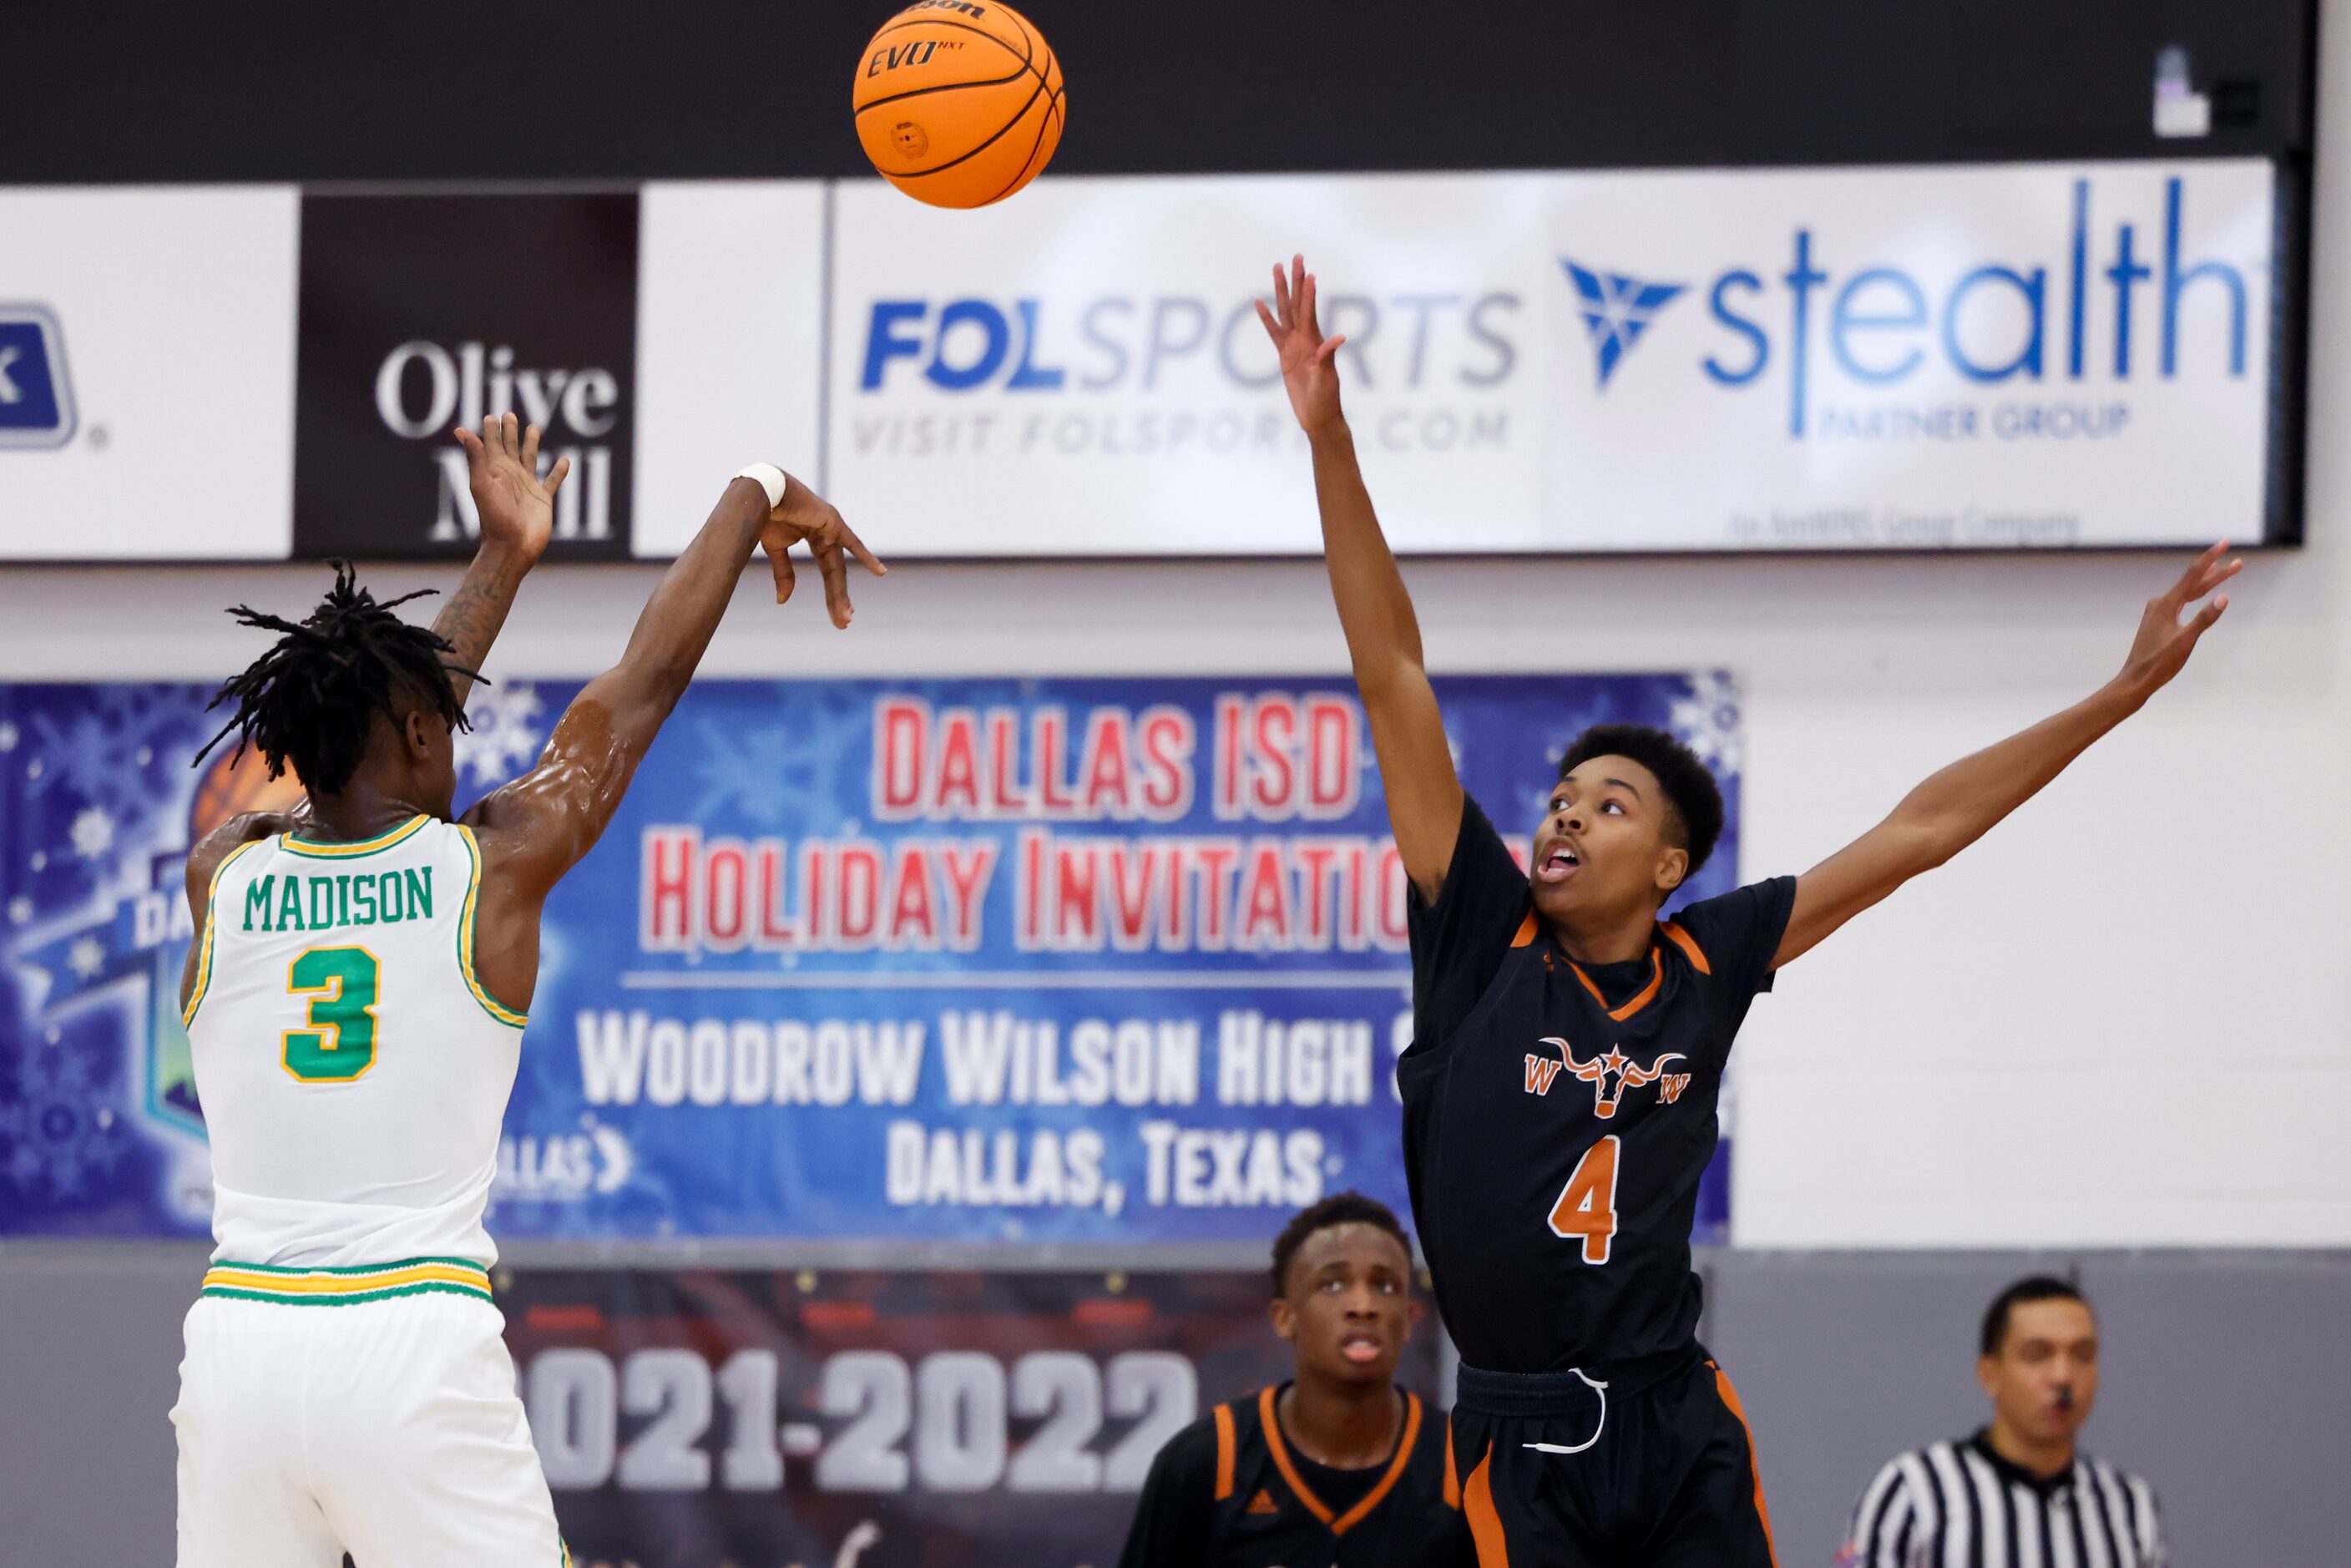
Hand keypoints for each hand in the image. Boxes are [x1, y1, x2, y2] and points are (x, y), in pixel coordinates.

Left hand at [454, 412, 569, 565]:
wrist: (512, 547)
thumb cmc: (494, 519)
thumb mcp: (481, 485)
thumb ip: (476, 457)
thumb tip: (462, 431)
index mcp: (494, 470)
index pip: (491, 443)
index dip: (491, 429)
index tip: (491, 416)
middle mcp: (510, 475)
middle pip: (510, 446)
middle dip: (509, 430)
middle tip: (508, 414)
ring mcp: (527, 486)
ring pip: (530, 458)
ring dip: (531, 443)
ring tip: (533, 428)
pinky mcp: (543, 499)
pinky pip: (553, 481)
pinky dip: (559, 471)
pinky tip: (564, 461)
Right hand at [761, 473, 886, 627]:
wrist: (760, 492)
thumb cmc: (767, 514)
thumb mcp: (776, 549)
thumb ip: (784, 573)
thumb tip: (784, 601)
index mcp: (817, 540)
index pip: (828, 573)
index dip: (832, 596)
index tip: (838, 618)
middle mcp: (828, 536)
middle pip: (835, 574)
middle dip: (838, 600)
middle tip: (844, 623)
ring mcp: (832, 529)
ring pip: (838, 567)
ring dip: (840, 592)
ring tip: (847, 615)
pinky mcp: (832, 522)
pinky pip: (851, 542)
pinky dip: (865, 556)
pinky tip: (880, 573)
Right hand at [1254, 254, 1346, 436]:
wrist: (1317, 416)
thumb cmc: (1325, 398)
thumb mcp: (1326, 378)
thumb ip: (1327, 357)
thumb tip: (1338, 339)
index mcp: (1315, 343)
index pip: (1309, 312)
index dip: (1308, 294)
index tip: (1309, 274)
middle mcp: (1305, 339)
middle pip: (1297, 304)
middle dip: (1296, 281)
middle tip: (1296, 258)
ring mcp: (1294, 346)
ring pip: (1285, 312)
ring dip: (1280, 291)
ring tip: (1276, 269)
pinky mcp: (1285, 355)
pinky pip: (1274, 333)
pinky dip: (1267, 318)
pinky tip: (1260, 302)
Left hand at [2117, 541, 2240, 697]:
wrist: (2135, 679)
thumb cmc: (2159, 663)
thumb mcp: (2186, 641)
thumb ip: (2205, 619)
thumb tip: (2223, 598)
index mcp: (2166, 604)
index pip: (2193, 575)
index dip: (2210, 558)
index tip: (2224, 543)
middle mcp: (2160, 604)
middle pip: (2193, 583)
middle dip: (2216, 572)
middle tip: (2238, 562)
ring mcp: (2158, 612)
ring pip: (2188, 592)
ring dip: (2207, 583)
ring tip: (2225, 571)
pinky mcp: (2158, 621)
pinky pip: (2181, 602)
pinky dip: (2195, 595)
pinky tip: (2200, 593)